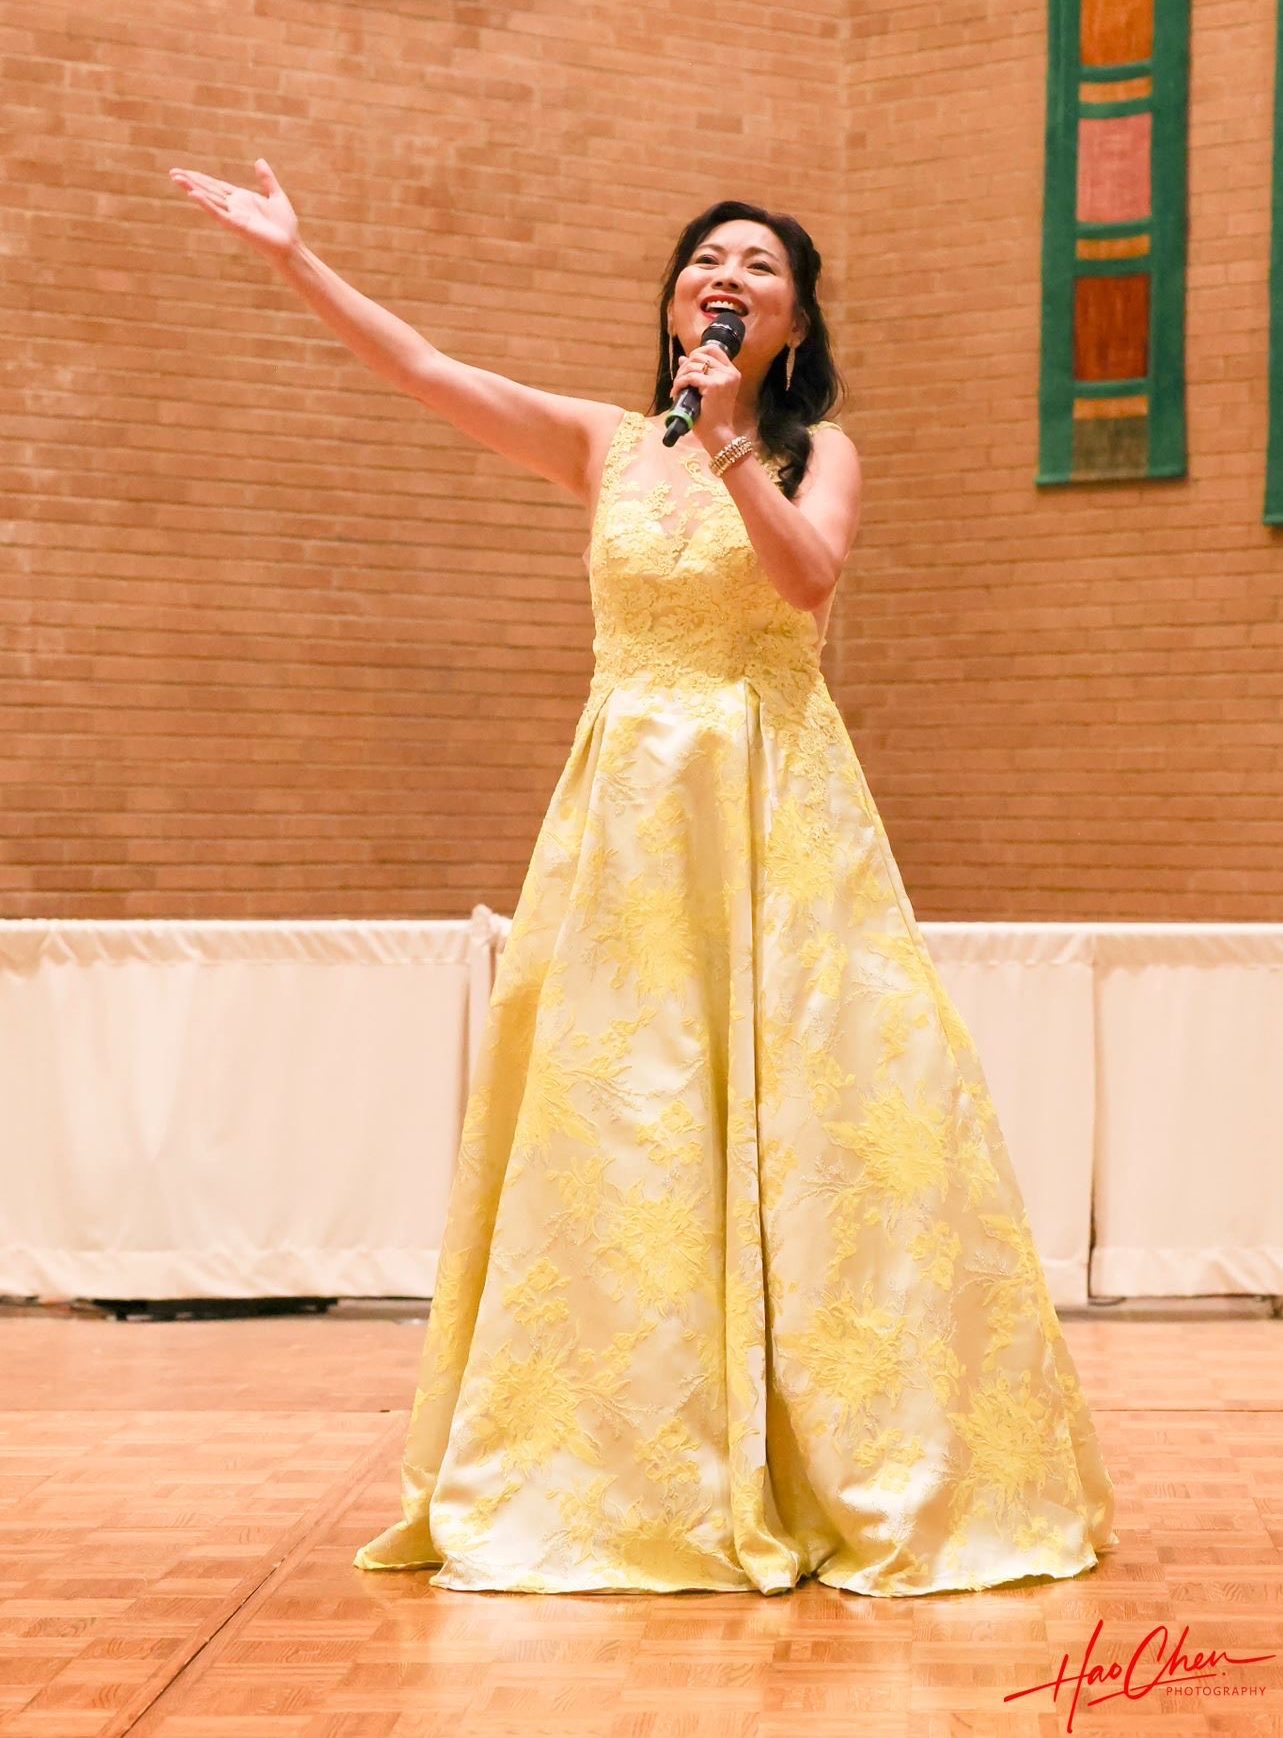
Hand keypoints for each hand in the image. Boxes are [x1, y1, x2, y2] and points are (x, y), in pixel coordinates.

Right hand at [168, 158, 299, 262]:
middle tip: (172, 173)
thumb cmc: (284, 226)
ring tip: (176, 179)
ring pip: (209, 199)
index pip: (217, 186)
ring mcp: (234, 216)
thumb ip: (267, 179)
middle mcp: (235, 207)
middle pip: (209, 190)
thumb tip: (259, 161)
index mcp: (241, 199)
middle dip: (191, 181)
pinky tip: (194, 195)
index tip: (186, 171)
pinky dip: (207, 205)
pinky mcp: (238, 226)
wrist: (291, 246)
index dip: (201, 178)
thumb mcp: (276, 196)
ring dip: (193, 189)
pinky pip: (219, 214)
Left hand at [671, 342, 741, 454]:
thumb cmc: (712, 417)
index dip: (697, 352)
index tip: (687, 365)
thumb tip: (682, 358)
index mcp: (731, 373)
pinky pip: (690, 377)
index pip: (714, 349)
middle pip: (701, 355)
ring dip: (680, 375)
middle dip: (685, 366)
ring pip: (694, 364)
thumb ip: (697, 373)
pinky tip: (676, 393)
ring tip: (677, 388)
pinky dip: (679, 383)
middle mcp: (730, 373)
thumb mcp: (705, 391)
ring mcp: (723, 378)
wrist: (718, 434)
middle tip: (679, 381)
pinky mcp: (713, 386)